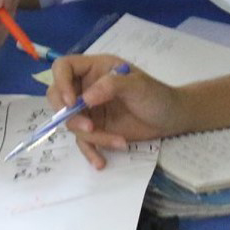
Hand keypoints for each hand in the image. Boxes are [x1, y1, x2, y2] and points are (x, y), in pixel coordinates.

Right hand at [48, 54, 185, 168]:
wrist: (171, 119)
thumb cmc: (156, 95)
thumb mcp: (137, 86)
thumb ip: (111, 86)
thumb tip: (84, 98)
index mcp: (95, 69)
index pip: (63, 67)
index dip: (61, 83)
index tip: (72, 102)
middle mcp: (87, 88)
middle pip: (58, 97)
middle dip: (70, 115)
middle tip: (89, 127)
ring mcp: (90, 110)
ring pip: (73, 123)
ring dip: (92, 136)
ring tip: (118, 141)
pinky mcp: (96, 129)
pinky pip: (84, 142)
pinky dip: (91, 152)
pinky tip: (101, 162)